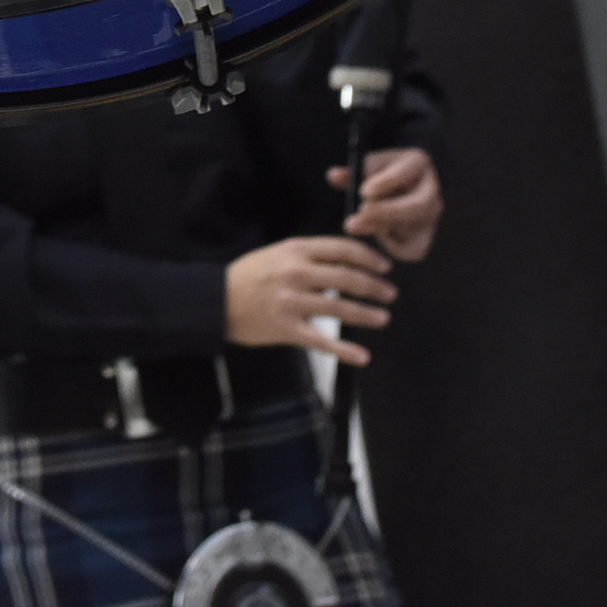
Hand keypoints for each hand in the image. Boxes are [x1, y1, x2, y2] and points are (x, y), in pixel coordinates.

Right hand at [224, 236, 398, 365]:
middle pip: (348, 278)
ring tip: (383, 317)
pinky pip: (322, 341)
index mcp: (296, 250)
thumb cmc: (249, 276)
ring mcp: (292, 303)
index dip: (369, 258)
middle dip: (374, 287)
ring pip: (340, 309)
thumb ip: (310, 256)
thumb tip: (346, 262)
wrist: (216, 301)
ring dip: (367, 314)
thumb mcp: (278, 253)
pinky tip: (361, 356)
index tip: (384, 266)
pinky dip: (345, 350)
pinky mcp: (287, 329)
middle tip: (389, 293)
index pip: (343, 249)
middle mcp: (296, 274)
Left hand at [327, 147, 441, 262]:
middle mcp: (431, 191)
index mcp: (418, 163)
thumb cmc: (380, 173)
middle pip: (417, 206)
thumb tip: (333, 176)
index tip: (363, 192)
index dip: (386, 182)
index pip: (406, 172)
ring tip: (358, 224)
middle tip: (356, 218)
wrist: (401, 187)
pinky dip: (391, 246)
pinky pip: (412, 250)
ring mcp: (432, 217)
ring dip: (383, 229)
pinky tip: (374, 234)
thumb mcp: (368, 167)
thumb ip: (352, 173)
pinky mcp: (424, 239)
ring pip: (413, 229)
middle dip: (386, 213)